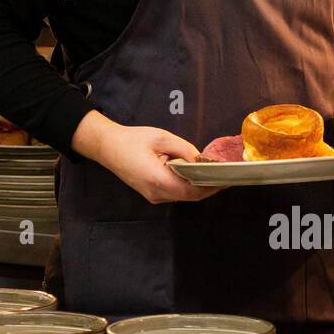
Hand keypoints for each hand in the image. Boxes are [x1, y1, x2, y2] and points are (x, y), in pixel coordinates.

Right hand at [72, 111, 218, 204]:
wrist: (107, 147)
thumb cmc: (131, 140)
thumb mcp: (161, 137)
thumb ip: (184, 149)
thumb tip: (201, 159)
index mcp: (157, 179)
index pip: (191, 190)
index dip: (211, 186)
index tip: (226, 178)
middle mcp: (156, 193)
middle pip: (190, 196)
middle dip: (209, 187)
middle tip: (226, 176)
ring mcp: (153, 196)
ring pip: (183, 196)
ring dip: (199, 188)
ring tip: (214, 174)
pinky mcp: (151, 194)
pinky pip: (175, 193)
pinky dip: (188, 187)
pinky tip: (196, 175)